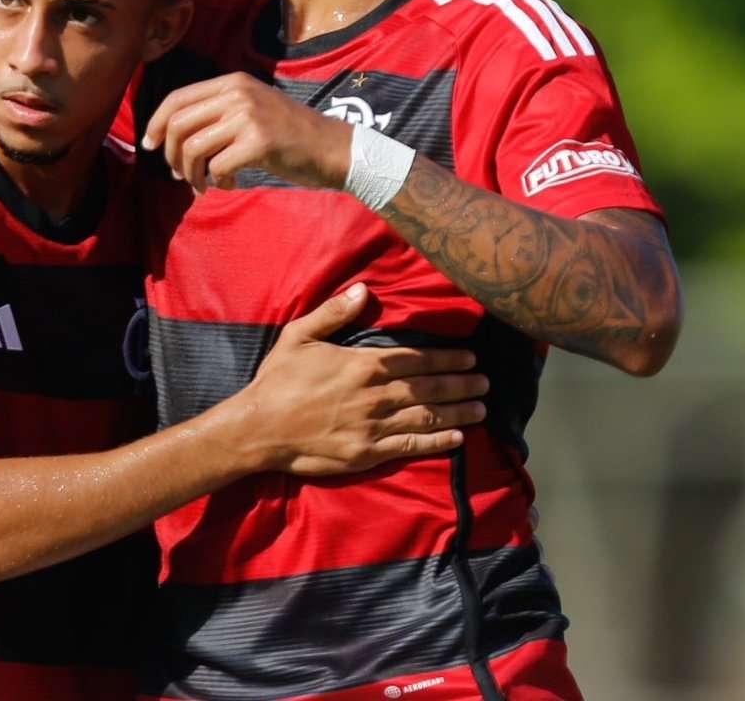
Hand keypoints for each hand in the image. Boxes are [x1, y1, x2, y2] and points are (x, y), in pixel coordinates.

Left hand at [142, 71, 352, 192]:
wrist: (333, 148)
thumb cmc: (289, 135)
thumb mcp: (252, 109)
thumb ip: (217, 113)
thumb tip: (170, 136)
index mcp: (232, 82)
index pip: (177, 98)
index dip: (156, 124)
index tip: (149, 146)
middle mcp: (238, 93)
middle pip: (179, 125)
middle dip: (172, 156)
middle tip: (181, 176)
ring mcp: (248, 116)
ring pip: (193, 148)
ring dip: (192, 175)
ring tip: (203, 186)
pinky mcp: (259, 142)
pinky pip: (217, 167)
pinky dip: (218, 182)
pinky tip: (231, 184)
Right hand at [229, 284, 488, 476]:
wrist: (258, 429)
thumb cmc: (277, 380)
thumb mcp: (299, 336)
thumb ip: (334, 313)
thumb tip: (364, 291)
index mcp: (362, 365)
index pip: (416, 360)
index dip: (447, 359)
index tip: (470, 357)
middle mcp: (375, 395)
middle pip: (429, 388)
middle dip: (461, 384)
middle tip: (485, 382)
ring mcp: (373, 426)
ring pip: (426, 416)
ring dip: (458, 412)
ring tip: (482, 407)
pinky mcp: (368, 453)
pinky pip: (411, 447)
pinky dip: (437, 442)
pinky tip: (458, 439)